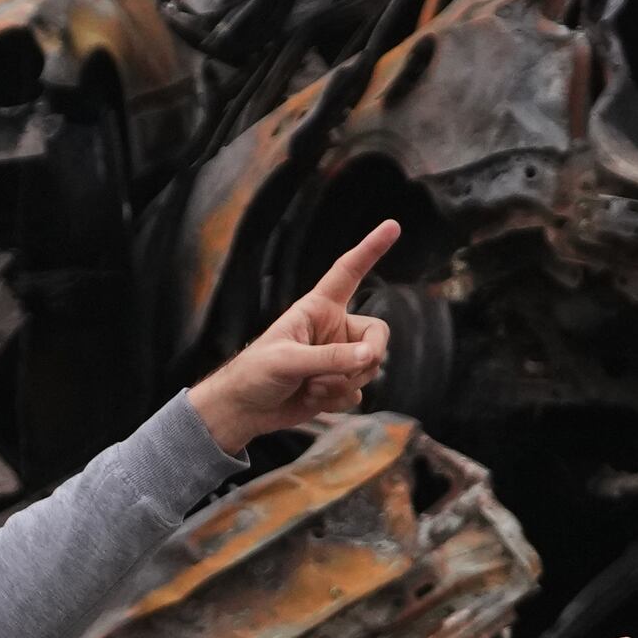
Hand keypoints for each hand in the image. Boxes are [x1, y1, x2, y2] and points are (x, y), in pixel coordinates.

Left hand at [184, 222, 399, 452]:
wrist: (244, 410)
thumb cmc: (255, 373)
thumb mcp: (287, 360)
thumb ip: (329, 358)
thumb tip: (369, 356)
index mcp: (318, 308)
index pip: (349, 272)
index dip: (370, 249)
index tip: (392, 226)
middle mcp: (334, 330)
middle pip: (377, 334)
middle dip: (370, 356)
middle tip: (351, 370)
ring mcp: (338, 359)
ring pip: (369, 367)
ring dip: (344, 383)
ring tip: (311, 386)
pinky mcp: (337, 385)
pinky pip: (358, 393)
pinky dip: (338, 400)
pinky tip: (312, 399)